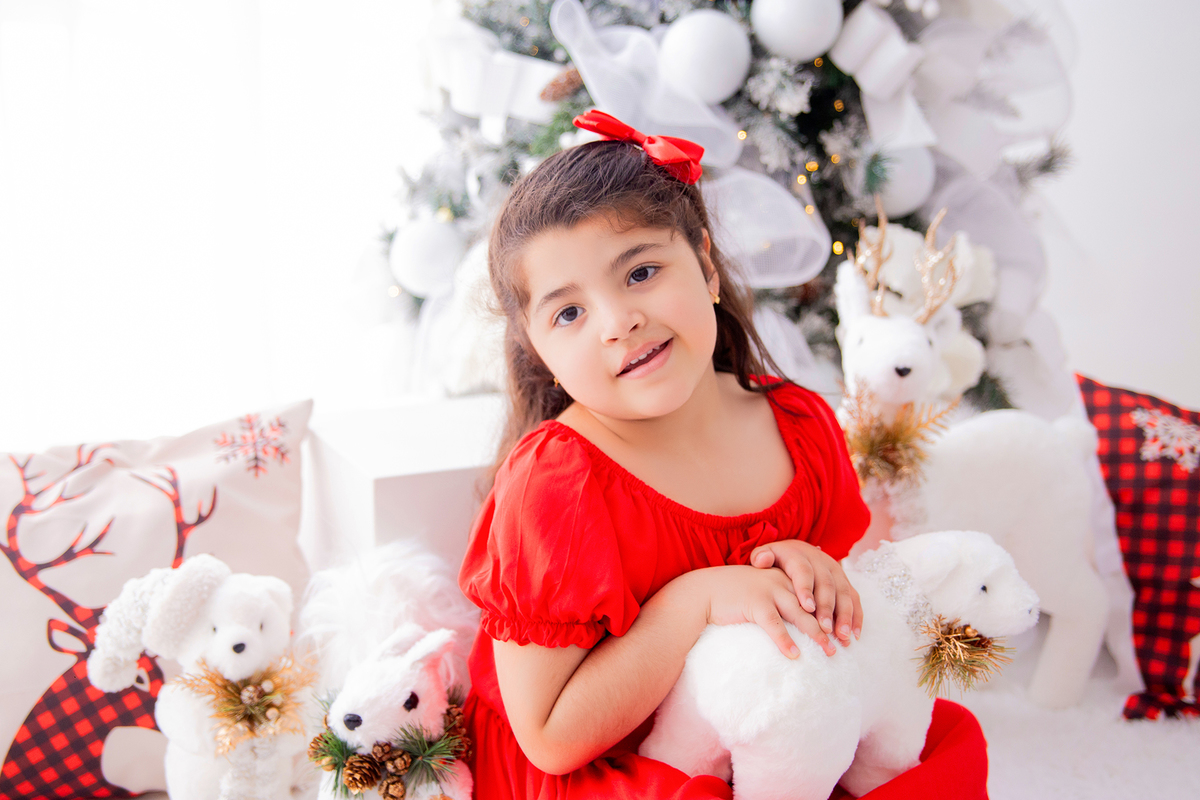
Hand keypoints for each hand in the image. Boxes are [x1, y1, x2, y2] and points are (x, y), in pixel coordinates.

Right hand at [690, 564, 834, 657]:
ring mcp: (767, 590)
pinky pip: (774, 625)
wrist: (702, 591)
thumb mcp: (761, 591)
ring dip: (816, 635)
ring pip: (800, 615)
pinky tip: (794, 655)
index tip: (844, 630)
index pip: (814, 595)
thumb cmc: (731, 595)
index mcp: (784, 577)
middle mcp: (780, 581)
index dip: (830, 612)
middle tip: (845, 643)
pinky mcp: (754, 603)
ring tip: (829, 651)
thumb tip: (800, 619)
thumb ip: (781, 599)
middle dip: (830, 625)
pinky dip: (785, 640)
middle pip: (812, 606)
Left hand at [749, 540, 861, 644]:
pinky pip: (854, 598)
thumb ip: (761, 557)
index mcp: (799, 556)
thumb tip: (762, 560)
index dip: (806, 589)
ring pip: (843, 593)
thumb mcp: (765, 554)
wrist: (796, 549)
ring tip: (842, 636)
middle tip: (825, 629)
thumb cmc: (777, 560)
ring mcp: (835, 571)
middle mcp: (820, 562)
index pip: (803, 572)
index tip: (807, 608)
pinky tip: (854, 635)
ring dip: (845, 615)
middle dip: (827, 608)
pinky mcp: (845, 581)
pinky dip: (856, 617)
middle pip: (827, 585)